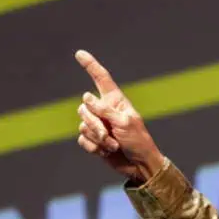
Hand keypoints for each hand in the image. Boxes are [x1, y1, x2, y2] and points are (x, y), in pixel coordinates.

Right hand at [74, 50, 165, 182]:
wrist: (139, 165)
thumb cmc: (138, 141)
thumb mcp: (124, 122)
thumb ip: (104, 109)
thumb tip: (86, 97)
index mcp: (115, 101)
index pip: (101, 78)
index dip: (90, 65)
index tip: (79, 54)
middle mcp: (104, 110)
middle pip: (84, 108)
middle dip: (94, 124)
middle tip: (109, 135)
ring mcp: (98, 125)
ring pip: (82, 125)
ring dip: (97, 139)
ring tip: (113, 145)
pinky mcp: (93, 140)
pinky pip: (82, 140)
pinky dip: (94, 148)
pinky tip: (105, 152)